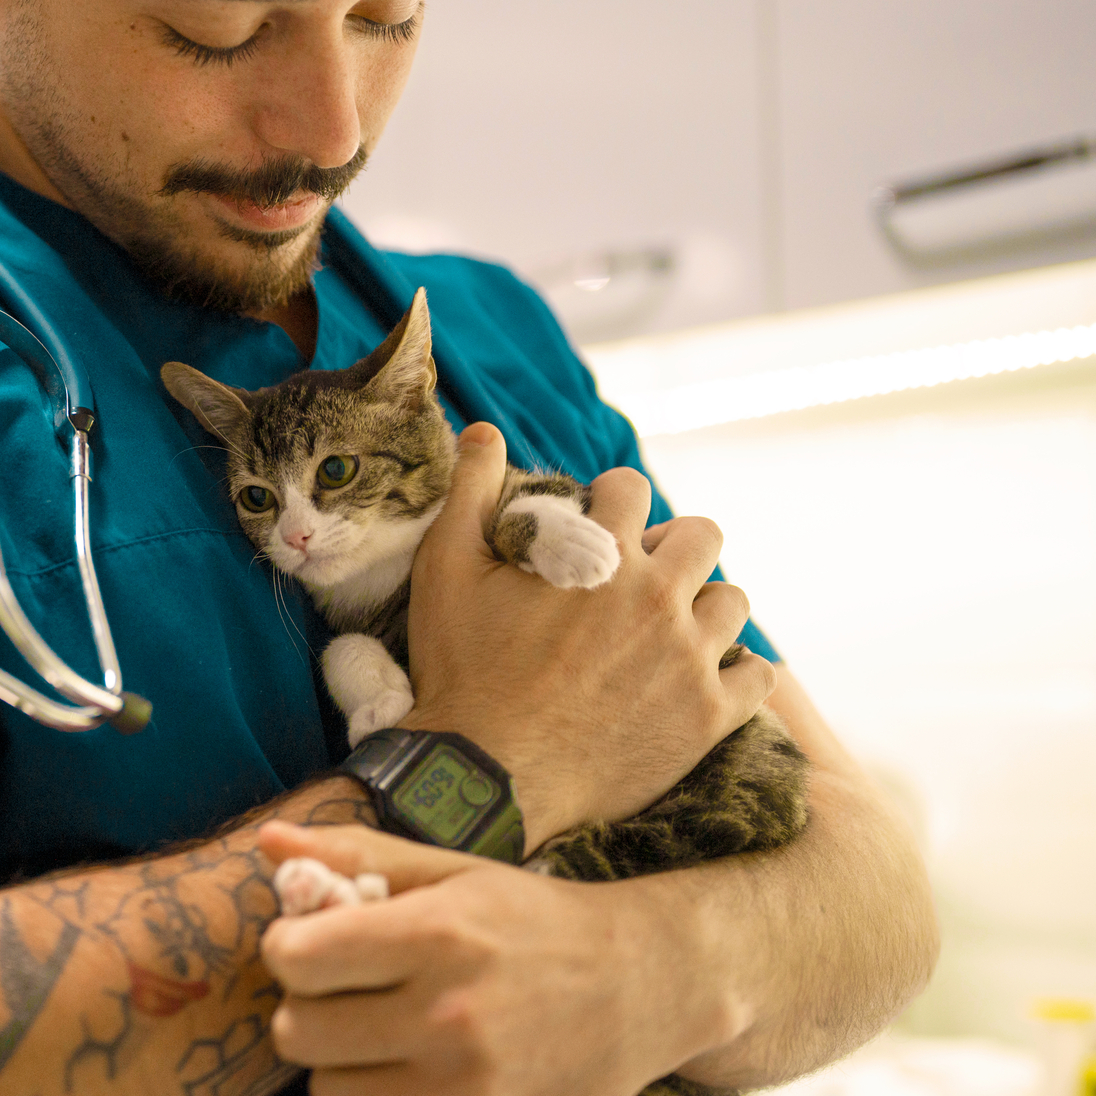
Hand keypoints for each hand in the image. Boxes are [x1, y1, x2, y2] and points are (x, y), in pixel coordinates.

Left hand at [257, 822, 731, 1095]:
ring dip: (340, 1065)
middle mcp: (448, 1016)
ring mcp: (467, 1087)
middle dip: (307, 1008)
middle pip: (299, 1033)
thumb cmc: (532, 921)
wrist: (641, 987)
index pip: (295, 958)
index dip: (289, 948)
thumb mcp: (451, 871)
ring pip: (329, 1091)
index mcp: (436, 935)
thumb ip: (355, 856)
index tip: (312, 943)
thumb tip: (265, 840)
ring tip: (382, 1036)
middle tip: (343, 993)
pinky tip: (404, 1071)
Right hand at [401, 423, 774, 847]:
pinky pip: (758, 675)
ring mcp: (690, 660)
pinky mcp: (708, 718)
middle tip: (636, 575)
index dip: (609, 500)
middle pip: (702, 535)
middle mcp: (659, 597)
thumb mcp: (445, 569)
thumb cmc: (462, 671)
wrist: (489, 776)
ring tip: (668, 627)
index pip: (631, 488)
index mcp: (602, 553)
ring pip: (733, 602)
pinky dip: (737, 670)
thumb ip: (470, 490)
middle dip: (671, 543)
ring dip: (704, 605)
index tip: (595, 524)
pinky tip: (701, 676)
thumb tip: (482, 428)